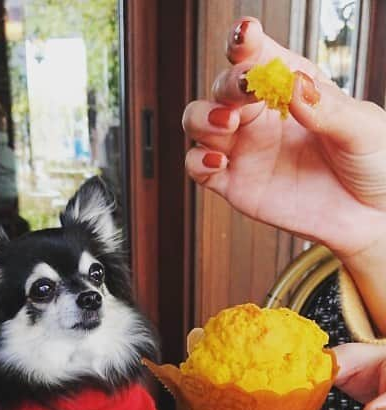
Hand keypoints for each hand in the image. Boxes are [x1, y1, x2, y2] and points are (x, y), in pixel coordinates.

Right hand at [182, 17, 385, 260]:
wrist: (368, 216)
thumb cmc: (371, 164)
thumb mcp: (363, 129)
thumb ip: (328, 109)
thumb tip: (292, 85)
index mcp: (291, 89)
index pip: (258, 57)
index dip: (244, 42)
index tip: (246, 35)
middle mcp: (259, 116)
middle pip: (221, 88)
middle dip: (227, 85)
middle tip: (245, 89)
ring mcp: (242, 149)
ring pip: (198, 122)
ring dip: (203, 118)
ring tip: (227, 124)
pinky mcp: (231, 183)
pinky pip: (197, 167)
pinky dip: (198, 161)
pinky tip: (217, 161)